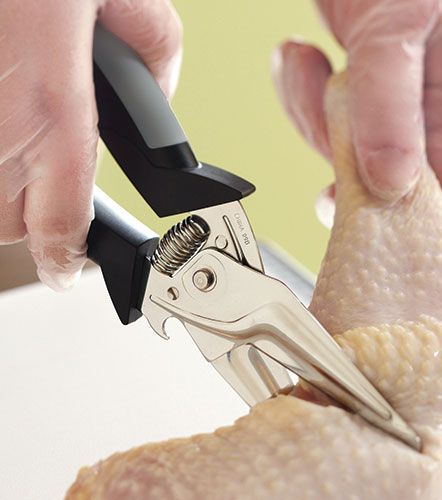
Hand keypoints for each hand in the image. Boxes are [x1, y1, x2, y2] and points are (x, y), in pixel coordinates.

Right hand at [0, 0, 181, 289]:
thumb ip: (154, 48)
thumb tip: (156, 87)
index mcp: (50, 110)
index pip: (59, 228)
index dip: (65, 258)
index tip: (68, 267)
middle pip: (10, 223)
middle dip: (34, 208)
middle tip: (48, 166)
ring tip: (18, 124)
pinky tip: (5, 104)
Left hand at [271, 0, 441, 224]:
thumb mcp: (399, 24)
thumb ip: (393, 108)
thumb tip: (393, 182)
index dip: (405, 208)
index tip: (359, 213)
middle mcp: (422, 104)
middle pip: (381, 168)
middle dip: (339, 142)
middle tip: (331, 98)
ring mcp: (382, 99)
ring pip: (343, 144)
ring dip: (312, 109)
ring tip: (310, 59)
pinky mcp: (349, 89)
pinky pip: (319, 115)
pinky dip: (300, 89)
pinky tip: (303, 55)